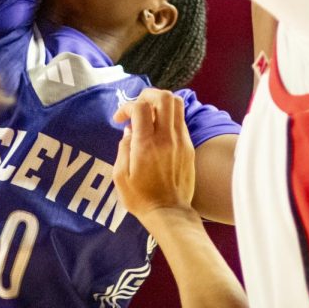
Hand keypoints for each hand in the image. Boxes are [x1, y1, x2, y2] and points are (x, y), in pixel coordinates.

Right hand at [113, 89, 195, 220]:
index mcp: (146, 145)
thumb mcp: (120, 177)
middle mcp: (166, 138)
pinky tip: (159, 129)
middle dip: (147, 95)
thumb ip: (123, 148)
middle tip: (137, 107)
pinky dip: (169, 116)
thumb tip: (129, 130)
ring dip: (160, 102)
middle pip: (164, 97)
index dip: (126, 106)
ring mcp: (181, 140)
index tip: (118, 119)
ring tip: (149, 114)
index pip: (140, 107)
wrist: (169, 213)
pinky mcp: (189, 146)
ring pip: (177, 104)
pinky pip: (180, 120)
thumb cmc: (140, 198)